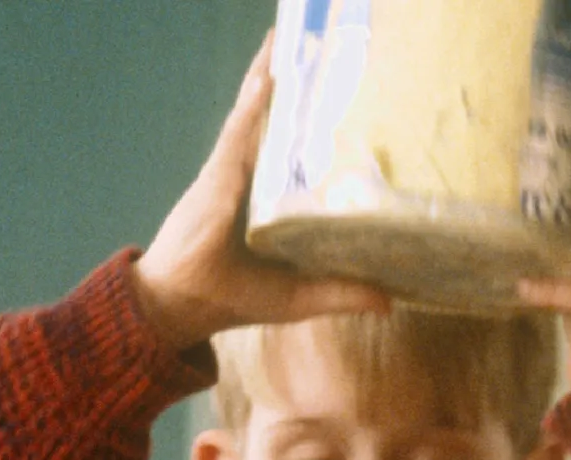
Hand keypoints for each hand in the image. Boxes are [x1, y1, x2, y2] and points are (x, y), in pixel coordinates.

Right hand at [131, 32, 390, 347]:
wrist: (181, 306)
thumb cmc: (232, 299)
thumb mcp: (299, 297)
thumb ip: (341, 293)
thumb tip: (389, 301)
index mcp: (267, 202)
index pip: (290, 154)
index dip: (305, 124)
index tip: (329, 96)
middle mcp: (249, 180)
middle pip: (272, 125)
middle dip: (288, 88)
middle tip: (310, 49)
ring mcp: (230, 174)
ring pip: (254, 117)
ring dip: (268, 79)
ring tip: (284, 42)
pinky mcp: (217, 177)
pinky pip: (239, 131)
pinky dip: (253, 103)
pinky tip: (268, 75)